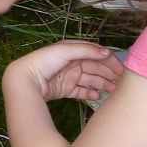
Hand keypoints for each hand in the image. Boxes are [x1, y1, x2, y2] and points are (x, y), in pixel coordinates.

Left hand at [5, 41, 123, 104]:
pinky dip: (89, 93)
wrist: (25, 79)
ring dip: (102, 84)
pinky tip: (96, 96)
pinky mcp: (64, 89)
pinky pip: (81, 91)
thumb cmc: (44, 61)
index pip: (95, 54)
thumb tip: (106, 51)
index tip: (121, 69)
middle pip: (94, 68)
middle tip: (120, 82)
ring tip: (112, 90)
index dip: (108, 60)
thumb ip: (86, 50)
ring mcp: (68, 77)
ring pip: (90, 80)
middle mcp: (71, 63)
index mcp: (72, 51)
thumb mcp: (65, 51)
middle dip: (107, 74)